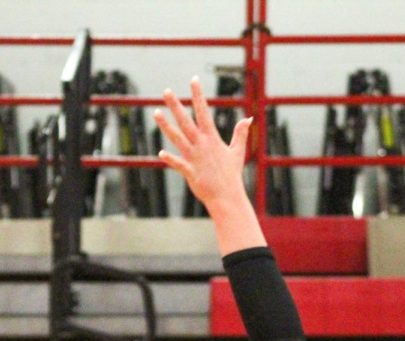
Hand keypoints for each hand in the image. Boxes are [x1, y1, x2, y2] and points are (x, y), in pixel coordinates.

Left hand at [155, 77, 251, 212]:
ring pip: (177, 138)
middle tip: (166, 91)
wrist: (227, 196)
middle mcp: (201, 145)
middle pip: (186, 121)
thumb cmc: (231, 174)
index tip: (194, 80)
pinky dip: (170, 159)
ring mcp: (194, 158)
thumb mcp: (238, 151)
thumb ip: (240, 133)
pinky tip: (160, 154)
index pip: (203, 112)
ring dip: (166, 125)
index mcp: (212, 138)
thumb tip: (249, 118)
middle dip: (176, 105)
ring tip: (155, 113)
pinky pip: (178, 164)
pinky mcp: (190, 171)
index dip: (198, 95)